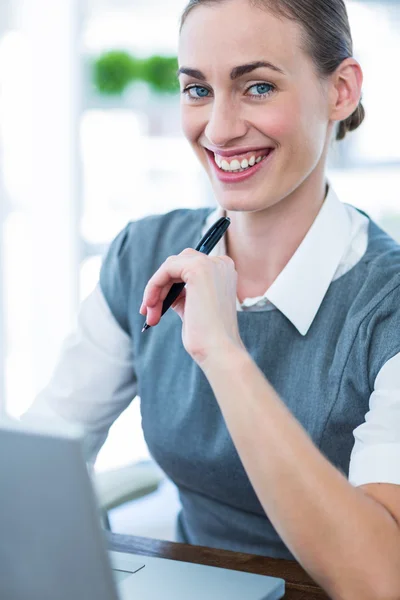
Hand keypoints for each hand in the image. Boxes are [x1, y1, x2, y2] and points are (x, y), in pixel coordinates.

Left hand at [139, 249, 244, 366]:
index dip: (168, 286)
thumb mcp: (193, 309)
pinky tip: (150, 305)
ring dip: (155, 289)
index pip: (188, 268)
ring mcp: (211, 263)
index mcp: (223, 272)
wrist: (219, 351)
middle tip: (148, 313)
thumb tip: (162, 290)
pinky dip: (154, 285)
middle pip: (178, 263)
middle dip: (160, 287)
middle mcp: (221, 264)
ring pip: (170, 266)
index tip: (154, 309)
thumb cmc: (207, 337)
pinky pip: (166, 269)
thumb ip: (182, 295)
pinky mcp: (198, 268)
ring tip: (150, 315)